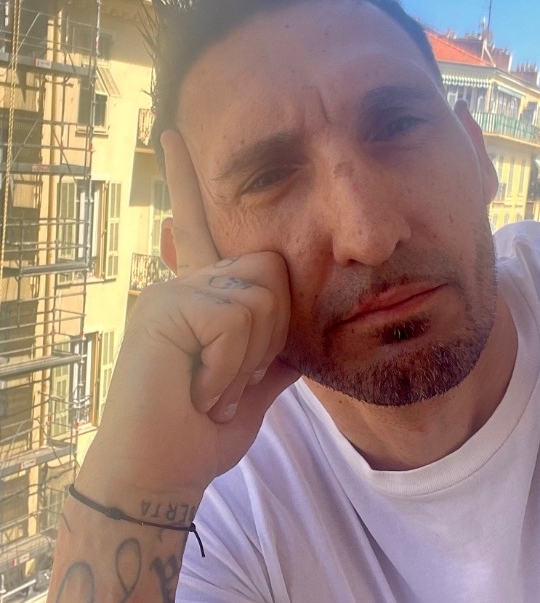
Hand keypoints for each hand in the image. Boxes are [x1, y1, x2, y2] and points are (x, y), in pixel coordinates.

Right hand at [78, 131, 299, 499]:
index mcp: (202, 293)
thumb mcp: (254, 381)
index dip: (184, 179)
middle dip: (267, 339)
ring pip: (262, 297)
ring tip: (210, 384)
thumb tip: (310, 334)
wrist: (165, 469)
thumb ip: (278, 348)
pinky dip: (230, 366)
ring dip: (248, 358)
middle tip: (225, 378)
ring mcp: (172, 291)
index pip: (198, 224)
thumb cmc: (206, 426)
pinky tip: (199, 386)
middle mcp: (184, 281)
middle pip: (274, 272)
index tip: (173, 133)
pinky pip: (238, 318)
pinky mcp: (166, 308)